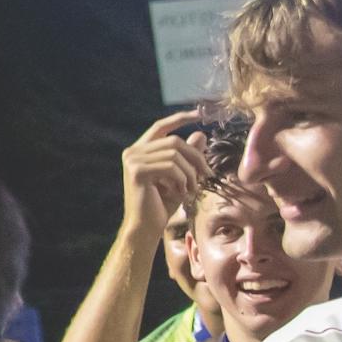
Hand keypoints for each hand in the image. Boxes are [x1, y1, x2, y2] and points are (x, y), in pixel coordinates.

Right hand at [118, 112, 214, 249]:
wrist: (146, 227)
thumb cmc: (161, 204)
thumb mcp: (181, 177)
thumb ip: (188, 157)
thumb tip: (201, 134)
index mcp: (140, 151)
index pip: (161, 126)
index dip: (179, 118)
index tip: (199, 114)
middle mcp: (133, 152)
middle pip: (174, 141)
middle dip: (196, 157)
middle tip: (208, 175)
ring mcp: (133, 160)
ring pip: (175, 155)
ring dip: (191, 174)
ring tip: (192, 190)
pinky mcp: (137, 171)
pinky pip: (171, 167)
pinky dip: (183, 180)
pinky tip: (181, 193)